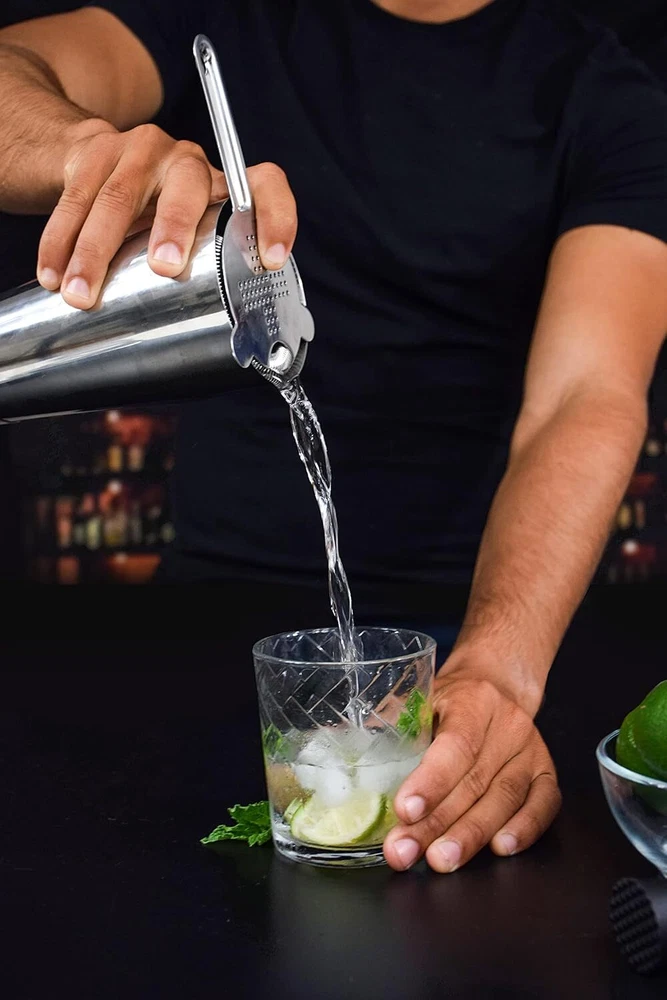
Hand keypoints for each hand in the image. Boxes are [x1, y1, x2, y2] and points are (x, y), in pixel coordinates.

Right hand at [37, 119, 297, 308]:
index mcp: (224, 184)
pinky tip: (53, 275)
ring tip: (83, 295)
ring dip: (96, 251)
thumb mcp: (194, 231)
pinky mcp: (93, 154)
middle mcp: (186, 162)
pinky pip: (74, 199)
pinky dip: (60, 242)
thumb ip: (212, 269)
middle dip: (175, 228)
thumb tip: (232, 347)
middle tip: (166, 268)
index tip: (272, 259)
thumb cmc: (159, 213)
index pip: (265, 187)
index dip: (277, 219)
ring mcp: (138, 152)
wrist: (98, 158)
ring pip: (118, 198)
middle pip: (185, 188)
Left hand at [383, 674, 560, 871]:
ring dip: (470, 836)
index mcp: (473, 700)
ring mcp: (531, 751)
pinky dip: (523, 830)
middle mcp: (508, 725)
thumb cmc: (451, 700)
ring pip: (504, 798)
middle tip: (405, 852)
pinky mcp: (546, 773)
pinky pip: (543, 806)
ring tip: (440, 860)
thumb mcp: (421, 699)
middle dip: (437, 823)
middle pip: (474, 780)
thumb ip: (392, 726)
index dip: (431, 781)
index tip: (406, 810)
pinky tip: (498, 849)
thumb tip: (342, 752)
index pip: (456, 744)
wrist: (498, 686)